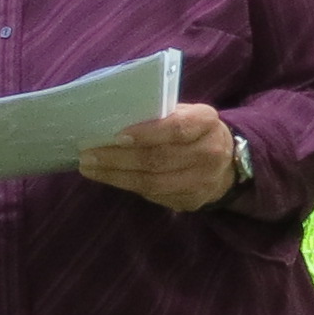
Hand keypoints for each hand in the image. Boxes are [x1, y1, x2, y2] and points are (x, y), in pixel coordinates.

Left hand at [78, 102, 239, 214]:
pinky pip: (155, 196)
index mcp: (206, 122)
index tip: (117, 135)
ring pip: (153, 182)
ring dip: (116, 176)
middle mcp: (211, 152)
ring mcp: (204, 181)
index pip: (176, 128)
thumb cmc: (191, 131)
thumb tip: (112, 118)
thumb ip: (157, 114)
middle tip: (88, 154)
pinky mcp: (193, 201)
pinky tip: (109, 178)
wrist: (225, 163)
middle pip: (159, 159)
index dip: (146, 133)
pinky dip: (128, 186)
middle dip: (118, 158)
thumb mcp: (183, 113)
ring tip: (90, 168)